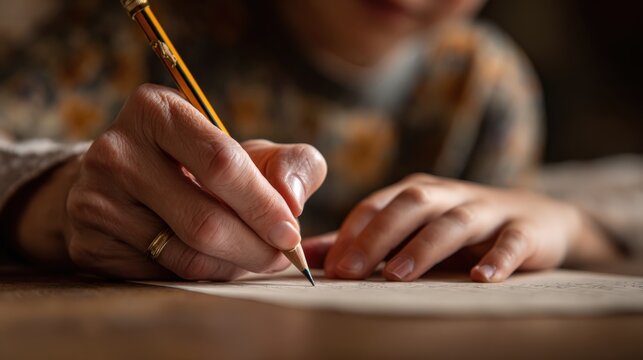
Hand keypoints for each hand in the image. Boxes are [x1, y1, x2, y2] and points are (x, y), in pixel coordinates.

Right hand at [12, 84, 326, 279]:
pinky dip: (202, 275)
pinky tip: (214, 260)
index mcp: (156, 110)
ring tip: (252, 256)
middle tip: (280, 257)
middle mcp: (116, 151)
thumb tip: (293, 200)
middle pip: (203, 219)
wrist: (123, 184)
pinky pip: (163, 275)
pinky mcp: (89, 244)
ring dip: (232, 265)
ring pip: (185, 254)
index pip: (221, 162)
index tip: (291, 233)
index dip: (263, 204)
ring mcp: (95, 200)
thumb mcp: (247, 151)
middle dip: (255, 247)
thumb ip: (289, 164)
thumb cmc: (199, 165)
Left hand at [318, 173, 619, 281]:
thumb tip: (307, 254)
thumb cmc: (462, 231)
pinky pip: (511, 242)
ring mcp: (487, 210)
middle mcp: (448, 195)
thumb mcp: (414, 230)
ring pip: (453, 221)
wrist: (539, 221)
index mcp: (418, 193)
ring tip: (399, 275)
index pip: (377, 205)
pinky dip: (498, 258)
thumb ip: (364, 242)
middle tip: (350, 272)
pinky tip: (481, 278)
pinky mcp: (523, 230)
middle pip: (409, 207)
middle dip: (376, 238)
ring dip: (424, 246)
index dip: (352, 233)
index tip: (329, 267)